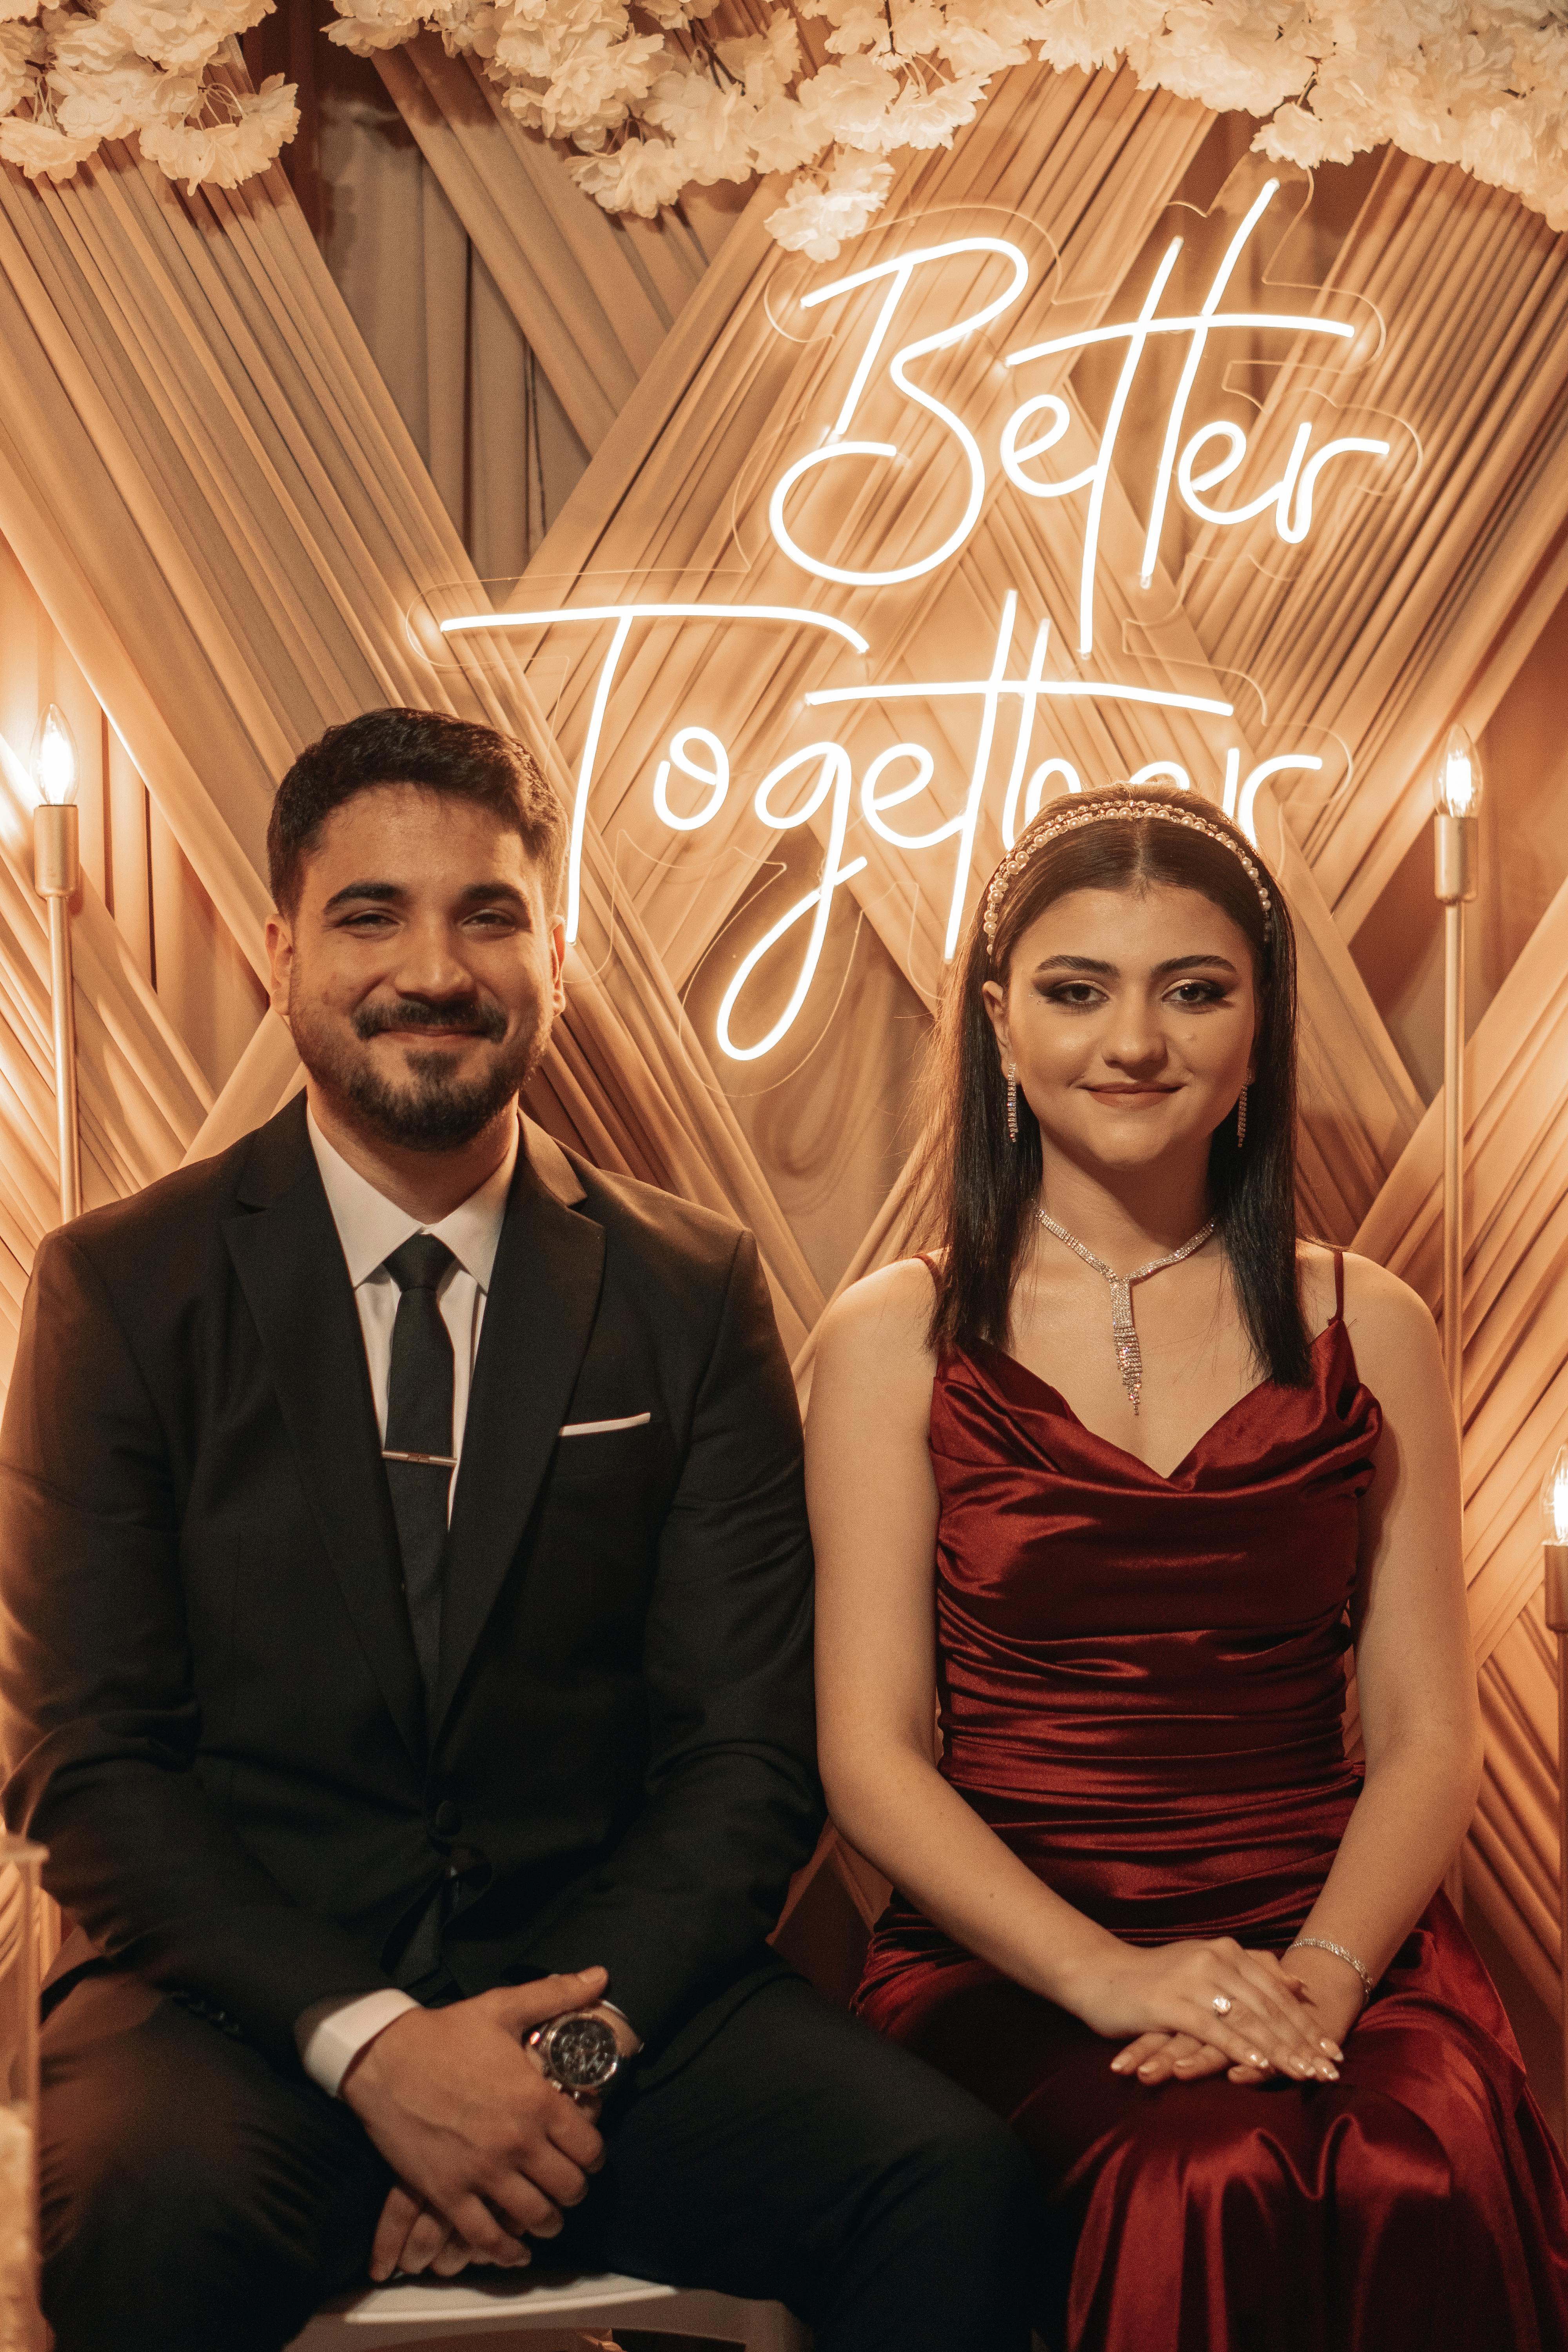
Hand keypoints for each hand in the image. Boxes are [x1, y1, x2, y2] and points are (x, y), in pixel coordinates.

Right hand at [343, 1967, 609, 2276]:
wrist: (384, 2059)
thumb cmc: (446, 2033)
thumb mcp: (503, 2007)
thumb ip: (557, 1994)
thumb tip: (600, 1975)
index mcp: (535, 2100)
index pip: (589, 2147)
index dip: (594, 2155)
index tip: (587, 2154)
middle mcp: (516, 2142)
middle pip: (568, 2187)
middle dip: (574, 2189)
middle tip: (568, 2184)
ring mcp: (482, 2172)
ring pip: (534, 2216)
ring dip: (547, 2221)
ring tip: (548, 2216)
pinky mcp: (448, 2192)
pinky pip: (485, 2236)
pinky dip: (505, 2251)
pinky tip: (515, 2251)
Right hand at [1075, 1938, 1341, 2082]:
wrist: (1099, 1974)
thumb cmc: (1155, 1976)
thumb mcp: (1207, 1965)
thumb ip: (1252, 1969)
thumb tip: (1298, 1981)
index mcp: (1227, 1951)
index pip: (1277, 1992)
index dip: (1307, 2024)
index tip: (1333, 2052)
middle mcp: (1214, 1959)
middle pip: (1268, 2008)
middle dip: (1302, 2043)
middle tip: (1330, 2071)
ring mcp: (1192, 1979)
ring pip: (1247, 2019)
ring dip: (1280, 2050)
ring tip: (1305, 2074)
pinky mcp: (1170, 2002)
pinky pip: (1211, 2028)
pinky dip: (1237, 2047)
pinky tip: (1258, 2065)